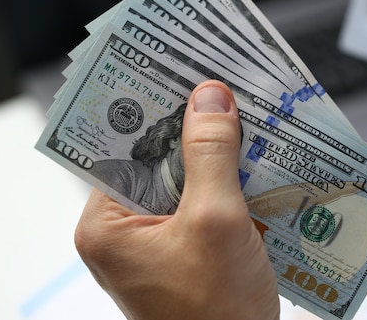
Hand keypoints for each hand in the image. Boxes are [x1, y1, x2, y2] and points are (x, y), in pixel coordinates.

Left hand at [74, 81, 279, 319]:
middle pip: (160, 158)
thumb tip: (210, 98)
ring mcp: (159, 239)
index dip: (156, 107)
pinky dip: (230, 184)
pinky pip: (206, 200)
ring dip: (220, 157)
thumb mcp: (215, 222)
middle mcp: (127, 229)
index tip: (184, 71)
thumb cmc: (215, 313)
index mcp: (107, 223)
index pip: (124, 145)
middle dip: (198, 131)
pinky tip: (258, 166)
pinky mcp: (189, 246)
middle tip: (228, 93)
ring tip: (250, 123)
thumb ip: (211, 155)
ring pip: (188, 177)